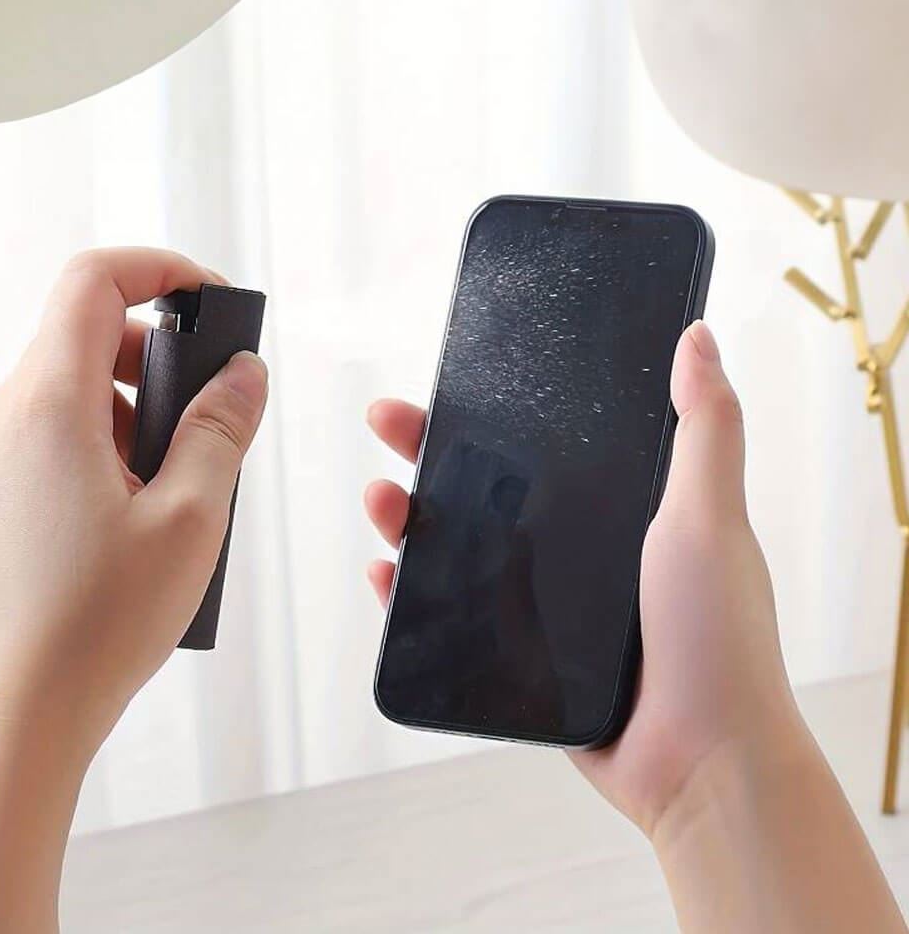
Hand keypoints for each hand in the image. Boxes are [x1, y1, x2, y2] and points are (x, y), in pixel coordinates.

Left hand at [0, 248, 267, 753]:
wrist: (14, 719)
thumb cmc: (95, 626)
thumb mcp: (191, 516)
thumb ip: (220, 429)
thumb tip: (242, 374)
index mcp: (49, 407)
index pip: (93, 281)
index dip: (158, 269)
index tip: (208, 299)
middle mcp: (4, 424)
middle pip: (82, 337)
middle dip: (157, 357)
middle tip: (207, 413)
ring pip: (67, 396)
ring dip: (131, 412)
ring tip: (175, 483)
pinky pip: (48, 445)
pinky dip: (100, 450)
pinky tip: (134, 518)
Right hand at [364, 321, 799, 835]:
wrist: (700, 762)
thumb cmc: (718, 638)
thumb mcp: (709, 517)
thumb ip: (705, 428)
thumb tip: (698, 337)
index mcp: (620, 509)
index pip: (543, 443)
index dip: (495, 411)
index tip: (454, 382)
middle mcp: (578, 550)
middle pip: (488, 488)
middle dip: (432, 453)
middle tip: (388, 424)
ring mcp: (546, 605)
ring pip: (462, 549)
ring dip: (412, 519)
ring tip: (381, 501)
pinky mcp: (522, 656)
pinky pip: (454, 616)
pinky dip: (415, 594)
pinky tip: (387, 574)